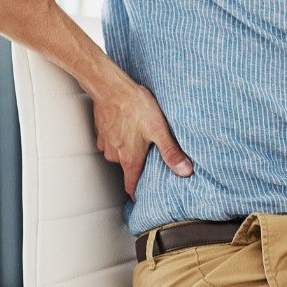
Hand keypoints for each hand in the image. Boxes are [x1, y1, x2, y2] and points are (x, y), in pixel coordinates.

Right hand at [92, 83, 192, 199]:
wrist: (111, 87)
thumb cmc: (135, 106)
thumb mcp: (159, 130)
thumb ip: (171, 152)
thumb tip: (185, 171)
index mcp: (130, 159)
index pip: (131, 187)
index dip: (137, 194)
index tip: (143, 198)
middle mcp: (115, 155)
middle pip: (127, 168)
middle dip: (137, 166)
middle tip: (149, 158)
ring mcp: (106, 144)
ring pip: (118, 154)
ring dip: (128, 150)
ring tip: (140, 139)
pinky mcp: (101, 132)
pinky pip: (111, 141)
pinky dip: (119, 138)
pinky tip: (128, 126)